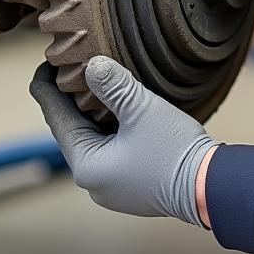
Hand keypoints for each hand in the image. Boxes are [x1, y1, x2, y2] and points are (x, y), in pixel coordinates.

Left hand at [30, 57, 218, 226]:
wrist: (211, 187)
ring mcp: (112, 187)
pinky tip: (116, 110)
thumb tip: (91, 65)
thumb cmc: (173, 150)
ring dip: (91, 114)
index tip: (43, 66)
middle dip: (70, 100)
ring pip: (93, 140)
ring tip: (91, 83)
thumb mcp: (141, 109)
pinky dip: (107, 128)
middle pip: (73, 131)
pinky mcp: (130, 186)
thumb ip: (113, 84)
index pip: (57, 120)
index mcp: (87, 166)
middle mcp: (93, 182)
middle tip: (67, 69)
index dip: (47, 91)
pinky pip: (110, 151)